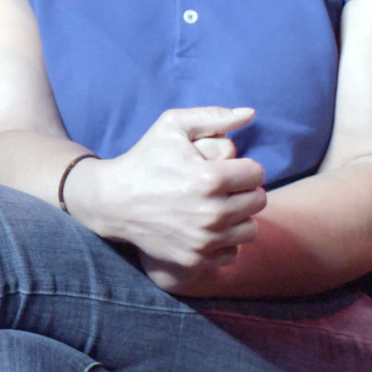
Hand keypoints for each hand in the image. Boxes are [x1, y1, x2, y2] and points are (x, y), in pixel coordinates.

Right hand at [66, 106, 265, 274]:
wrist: (113, 201)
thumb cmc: (145, 159)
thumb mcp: (172, 126)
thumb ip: (214, 116)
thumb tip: (250, 113)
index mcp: (211, 178)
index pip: (256, 173)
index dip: (242, 167)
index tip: (225, 169)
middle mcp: (212, 212)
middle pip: (258, 201)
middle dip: (243, 191)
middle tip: (222, 188)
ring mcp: (204, 239)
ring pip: (250, 229)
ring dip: (239, 217)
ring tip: (218, 207)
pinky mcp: (196, 258)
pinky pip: (233, 252)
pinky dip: (225, 242)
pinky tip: (208, 228)